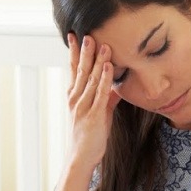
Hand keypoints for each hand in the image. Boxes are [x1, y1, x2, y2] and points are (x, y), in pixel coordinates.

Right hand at [66, 33, 120, 168]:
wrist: (80, 158)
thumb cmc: (88, 137)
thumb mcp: (98, 114)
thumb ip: (106, 99)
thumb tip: (116, 87)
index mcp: (74, 97)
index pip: (74, 69)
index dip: (75, 52)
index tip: (74, 35)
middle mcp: (75, 99)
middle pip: (81, 70)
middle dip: (85, 51)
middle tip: (87, 33)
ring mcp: (83, 107)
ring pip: (90, 79)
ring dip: (97, 61)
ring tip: (102, 45)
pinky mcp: (93, 116)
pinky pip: (99, 94)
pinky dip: (104, 79)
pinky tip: (108, 67)